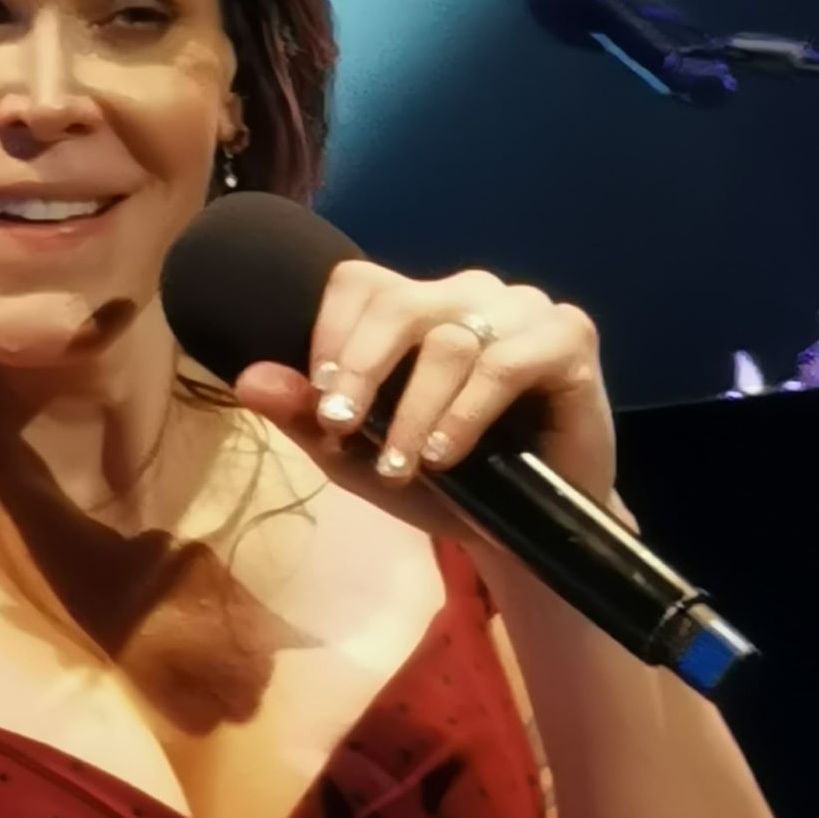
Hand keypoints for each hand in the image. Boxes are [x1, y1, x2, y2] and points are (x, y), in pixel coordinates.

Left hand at [231, 259, 617, 543]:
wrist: (524, 534)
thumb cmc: (444, 484)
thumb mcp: (360, 457)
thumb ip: (307, 416)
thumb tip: (248, 380)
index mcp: (417, 306)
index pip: (356, 283)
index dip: (328, 338)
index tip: (322, 406)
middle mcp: (468, 294)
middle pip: (397, 303)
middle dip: (359, 372)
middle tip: (341, 430)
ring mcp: (523, 309)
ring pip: (450, 339)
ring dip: (414, 411)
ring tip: (403, 465)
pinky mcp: (570, 337)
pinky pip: (507, 362)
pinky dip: (467, 412)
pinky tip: (448, 455)